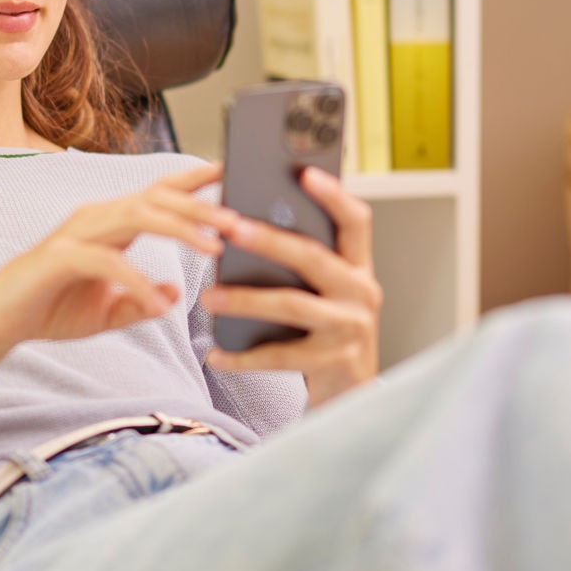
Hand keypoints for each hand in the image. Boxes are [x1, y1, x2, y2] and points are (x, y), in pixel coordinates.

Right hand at [0, 163, 237, 395]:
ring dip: (179, 228)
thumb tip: (174, 292)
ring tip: (213, 247)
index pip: (159, 193)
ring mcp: (76, 234)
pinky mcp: (58, 258)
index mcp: (111, 224)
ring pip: (136, 216)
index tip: (231, 171)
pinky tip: (158, 304)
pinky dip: (136, 281)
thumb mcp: (107, 311)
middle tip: (239, 218)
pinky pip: (107, 262)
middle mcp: (96, 219)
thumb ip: (141, 299)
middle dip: (200, 205)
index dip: (195, 180)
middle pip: (156, 198)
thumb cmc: (49, 308)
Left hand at [202, 165, 381, 406]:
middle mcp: (362, 294)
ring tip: (208, 296)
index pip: (356, 221)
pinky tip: (215, 353)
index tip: (304, 172)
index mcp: (358, 269)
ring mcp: (351, 329)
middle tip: (229, 228)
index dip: (334, 195)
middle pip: (313, 257)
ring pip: (292, 305)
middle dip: (269, 240)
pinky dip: (243, 356)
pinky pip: (281, 356)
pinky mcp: (335, 363)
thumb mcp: (323, 295)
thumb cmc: (325, 336)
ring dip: (246, 299)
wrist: (351, 398)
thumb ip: (301, 266)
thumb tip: (246, 227)